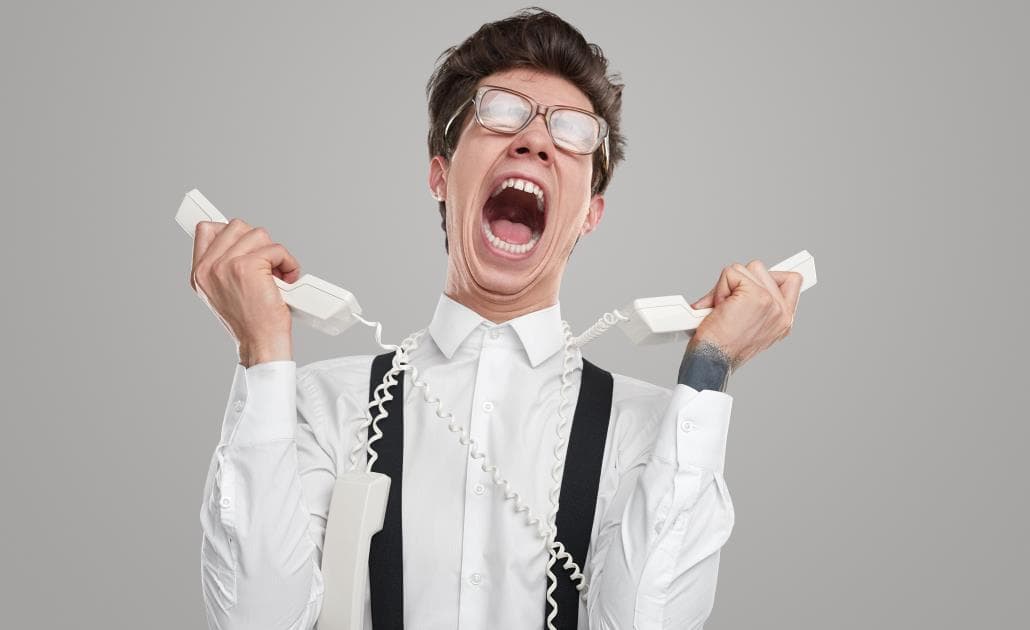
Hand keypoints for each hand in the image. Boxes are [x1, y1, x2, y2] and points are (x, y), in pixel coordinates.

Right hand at [189, 218, 301, 364]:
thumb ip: (225, 267)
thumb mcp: (226, 293)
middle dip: (259, 243)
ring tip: (278, 276)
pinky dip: (288, 262)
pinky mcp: (247, 266)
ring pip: (258, 234)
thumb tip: (240, 239)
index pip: (205, 230)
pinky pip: (276, 249)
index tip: (242, 236)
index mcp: (200, 273)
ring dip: (276, 253)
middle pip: (237, 226)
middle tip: (268, 266)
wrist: (260, 345)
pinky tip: (287, 280)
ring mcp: (226, 265)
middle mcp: (208, 268)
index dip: (227, 229)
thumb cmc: (250, 323)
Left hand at [688, 260, 802, 371]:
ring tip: (723, 310)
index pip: (792, 281)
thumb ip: (754, 306)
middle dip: (739, 282)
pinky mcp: (756, 295)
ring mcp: (771, 302)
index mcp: (783, 320)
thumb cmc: (720, 350)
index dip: (776, 275)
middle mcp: (782, 311)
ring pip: (746, 268)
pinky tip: (718, 309)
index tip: (770, 273)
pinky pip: (731, 272)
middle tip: (728, 307)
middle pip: (760, 269)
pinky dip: (718, 289)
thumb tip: (740, 283)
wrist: (712, 361)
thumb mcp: (746, 329)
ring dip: (726, 286)